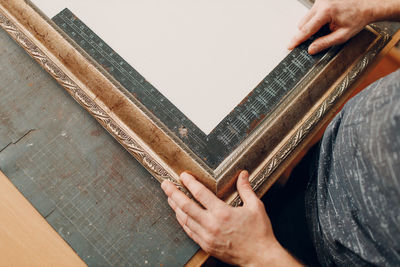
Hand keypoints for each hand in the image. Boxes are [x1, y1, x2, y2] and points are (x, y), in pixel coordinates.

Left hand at [161, 171, 301, 265]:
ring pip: (185, 219)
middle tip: (165, 184)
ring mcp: (207, 237)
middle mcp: (211, 224)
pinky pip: (189, 231)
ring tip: (169, 197)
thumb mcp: (255, 207)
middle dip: (173, 194)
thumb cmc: (259, 233)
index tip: (183, 176)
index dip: (190, 183)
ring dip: (175, 207)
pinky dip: (182, 221)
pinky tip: (179, 215)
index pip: (201, 193)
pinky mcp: (206, 245)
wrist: (260, 258)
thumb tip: (243, 174)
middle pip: (186, 206)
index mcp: (223, 213)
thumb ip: (246, 189)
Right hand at [288, 0, 375, 53]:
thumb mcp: (342, 36)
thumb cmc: (357, 18)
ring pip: (306, 18)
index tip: (290, 46)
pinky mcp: (321, 0)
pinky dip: (316, 20)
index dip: (297, 40)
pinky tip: (327, 21)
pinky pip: (311, 13)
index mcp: (326, 12)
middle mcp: (321, 3)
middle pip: (302, 23)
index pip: (306, 30)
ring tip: (327, 27)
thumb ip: (324, 43)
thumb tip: (311, 49)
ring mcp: (320, 0)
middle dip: (306, 33)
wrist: (367, 5)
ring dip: (311, 26)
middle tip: (318, 37)